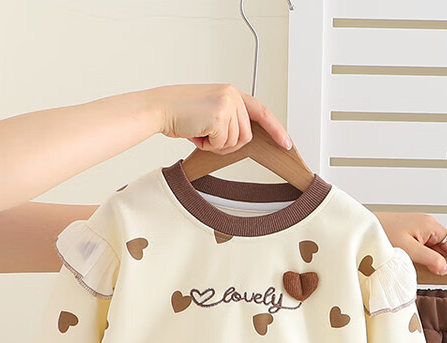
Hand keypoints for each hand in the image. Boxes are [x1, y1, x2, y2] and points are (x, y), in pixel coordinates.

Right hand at [152, 83, 291, 153]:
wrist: (159, 108)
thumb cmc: (180, 113)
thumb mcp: (210, 112)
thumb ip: (229, 120)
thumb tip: (243, 140)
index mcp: (231, 92)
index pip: (261, 112)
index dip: (276, 129)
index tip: (286, 143)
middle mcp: (232, 95)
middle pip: (246, 136)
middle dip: (228, 144)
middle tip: (207, 135)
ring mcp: (227, 105)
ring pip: (235, 143)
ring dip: (216, 145)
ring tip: (200, 131)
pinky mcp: (219, 117)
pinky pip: (222, 145)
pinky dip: (208, 146)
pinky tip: (196, 132)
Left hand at [375, 212, 446, 274]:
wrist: (362, 229)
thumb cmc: (381, 233)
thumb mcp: (408, 250)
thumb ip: (430, 259)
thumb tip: (445, 268)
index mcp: (430, 225)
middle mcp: (426, 225)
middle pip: (444, 246)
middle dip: (444, 261)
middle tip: (444, 277)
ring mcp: (417, 230)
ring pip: (433, 249)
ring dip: (432, 261)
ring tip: (428, 273)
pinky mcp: (408, 236)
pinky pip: (422, 249)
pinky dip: (422, 259)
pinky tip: (417, 268)